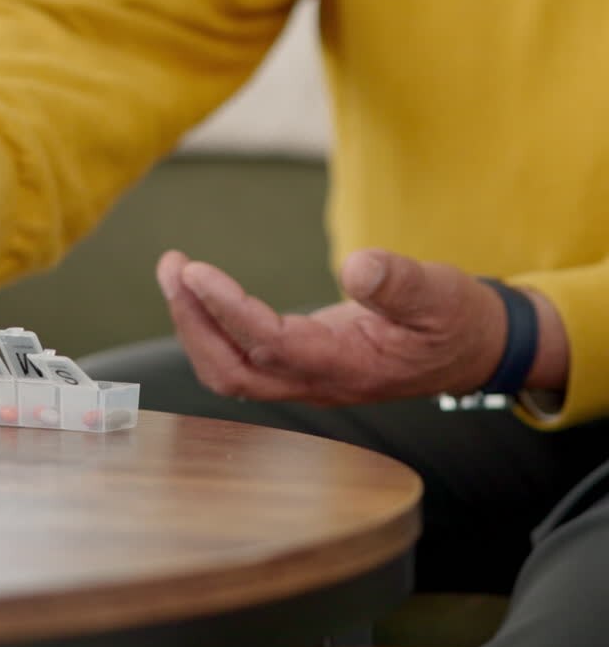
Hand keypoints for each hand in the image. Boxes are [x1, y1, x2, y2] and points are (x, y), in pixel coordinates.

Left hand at [156, 247, 512, 403]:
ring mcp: (308, 378)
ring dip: (196, 326)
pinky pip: (244, 359)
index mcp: (350, 367)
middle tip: (172, 267)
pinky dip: (214, 327)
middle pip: (235, 373)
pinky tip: (202, 292)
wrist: (474, 352)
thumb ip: (401, 282)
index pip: (272, 345)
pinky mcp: (303, 364)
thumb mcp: (441, 293)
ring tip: (176, 272)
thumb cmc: (457, 321)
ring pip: (233, 371)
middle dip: (194, 323)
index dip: (229, 312)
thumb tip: (355, 265)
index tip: (196, 271)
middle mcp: (320, 381)